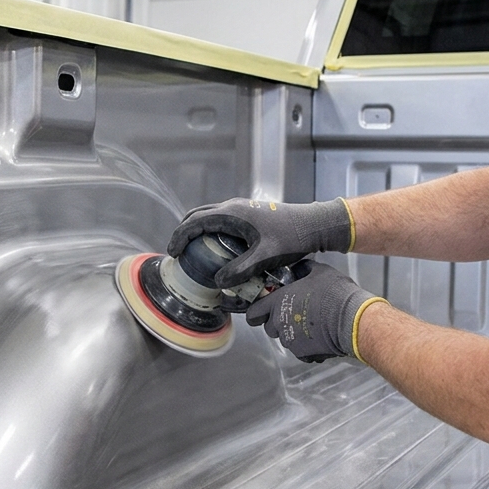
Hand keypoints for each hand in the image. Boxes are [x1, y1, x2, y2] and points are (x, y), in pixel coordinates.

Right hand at [167, 197, 353, 287]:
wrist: (315, 224)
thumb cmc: (292, 238)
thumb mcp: (266, 257)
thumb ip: (241, 269)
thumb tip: (219, 282)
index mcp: (233, 213)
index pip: (196, 221)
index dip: (181, 236)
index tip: (173, 252)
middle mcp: (235, 207)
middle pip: (199, 215)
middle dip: (185, 231)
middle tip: (179, 251)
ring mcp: (243, 208)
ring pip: (211, 215)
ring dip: (199, 229)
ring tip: (194, 250)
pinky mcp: (250, 214)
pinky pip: (223, 219)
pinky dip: (212, 230)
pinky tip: (218, 248)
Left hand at [245, 259, 386, 362]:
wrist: (353, 320)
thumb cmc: (334, 293)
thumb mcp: (318, 272)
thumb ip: (302, 270)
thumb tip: (297, 270)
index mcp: (277, 302)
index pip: (253, 313)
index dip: (256, 312)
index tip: (261, 311)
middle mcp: (279, 323)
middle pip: (268, 327)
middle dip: (276, 322)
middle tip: (292, 314)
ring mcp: (290, 340)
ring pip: (284, 338)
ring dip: (292, 333)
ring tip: (309, 324)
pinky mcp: (303, 354)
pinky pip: (299, 350)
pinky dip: (306, 345)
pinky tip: (318, 336)